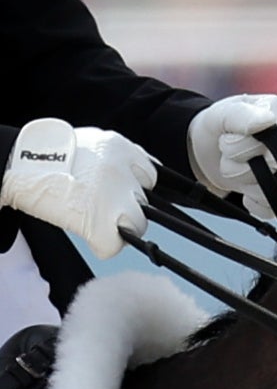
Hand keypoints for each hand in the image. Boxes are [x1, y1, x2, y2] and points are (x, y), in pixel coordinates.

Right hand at [0, 119, 155, 259]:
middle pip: (145, 203)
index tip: (121, 194)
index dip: (135, 188)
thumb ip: (117, 157)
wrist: (12, 164)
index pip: (151, 176)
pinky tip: (88, 234)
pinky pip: (115, 246)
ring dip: (119, 228)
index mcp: (120, 148)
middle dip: (126, 208)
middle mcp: (122, 171)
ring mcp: (113, 198)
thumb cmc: (46, 156)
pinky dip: (103, 245)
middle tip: (99, 207)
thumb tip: (142, 177)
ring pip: (139, 225)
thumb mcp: (89, 143)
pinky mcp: (100, 223)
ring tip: (93, 219)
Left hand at [188, 94, 276, 222]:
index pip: (274, 142)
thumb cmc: (217, 126)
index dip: (244, 147)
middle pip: (274, 169)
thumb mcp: (220, 115)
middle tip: (228, 153)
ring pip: (274, 191)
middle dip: (239, 164)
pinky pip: (273, 208)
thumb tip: (269, 120)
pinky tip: (244, 187)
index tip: (228, 138)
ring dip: (243, 183)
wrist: (207, 146)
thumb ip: (242, 115)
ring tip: (235, 166)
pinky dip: (252, 202)